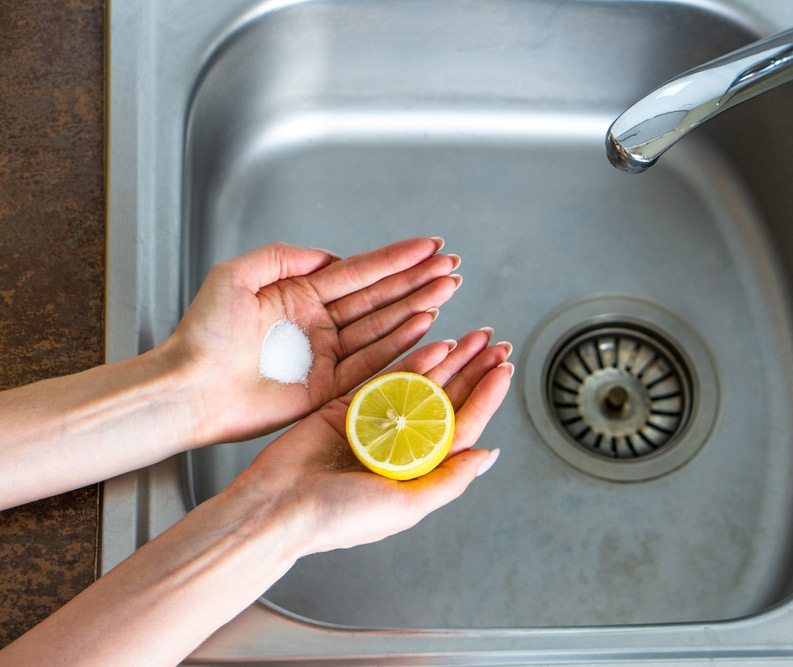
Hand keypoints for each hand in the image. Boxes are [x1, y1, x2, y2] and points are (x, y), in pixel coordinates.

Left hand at [167, 238, 460, 444]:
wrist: (189, 388)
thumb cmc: (202, 335)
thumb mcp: (235, 275)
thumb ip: (283, 256)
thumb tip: (329, 254)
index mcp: (300, 295)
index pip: (359, 272)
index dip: (396, 258)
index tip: (429, 246)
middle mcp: (319, 323)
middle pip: (380, 297)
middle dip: (417, 280)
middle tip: (452, 267)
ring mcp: (327, 355)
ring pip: (383, 326)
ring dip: (418, 307)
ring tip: (448, 290)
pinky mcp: (329, 388)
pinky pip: (372, 363)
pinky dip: (401, 345)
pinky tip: (425, 326)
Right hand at [233, 328, 511, 555]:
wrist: (278, 506)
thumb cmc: (338, 517)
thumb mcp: (405, 505)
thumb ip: (448, 480)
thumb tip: (487, 456)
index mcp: (416, 471)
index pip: (461, 427)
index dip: (485, 399)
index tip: (503, 372)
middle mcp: (401, 446)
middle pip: (446, 400)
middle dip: (473, 372)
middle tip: (495, 345)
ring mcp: (376, 423)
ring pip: (422, 383)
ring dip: (449, 360)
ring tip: (474, 338)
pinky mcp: (348, 406)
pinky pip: (387, 377)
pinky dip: (412, 360)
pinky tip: (436, 344)